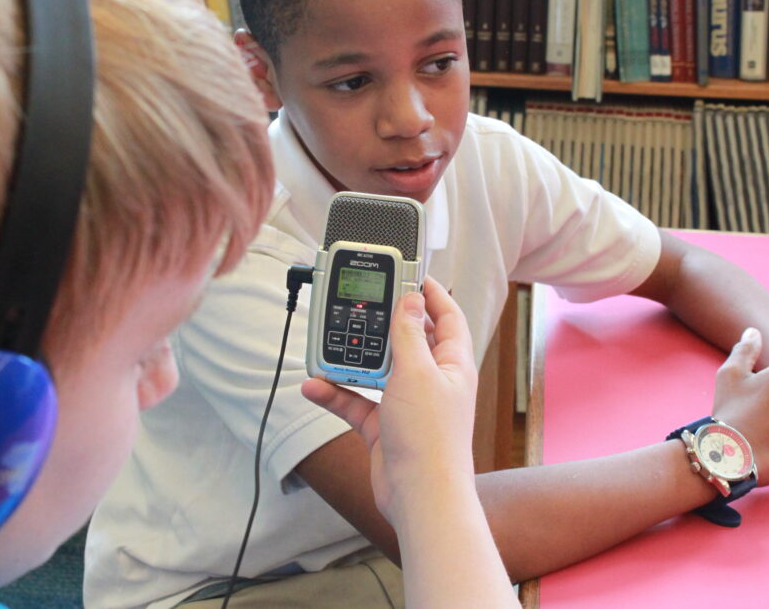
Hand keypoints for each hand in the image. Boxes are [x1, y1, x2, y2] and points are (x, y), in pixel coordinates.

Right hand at [301, 276, 479, 523]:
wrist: (420, 496)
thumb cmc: (430, 438)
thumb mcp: (416, 372)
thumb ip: (409, 334)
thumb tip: (410, 300)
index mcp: (452, 364)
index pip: (447, 316)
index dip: (431, 292)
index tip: (408, 273)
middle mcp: (433, 381)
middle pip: (409, 340)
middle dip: (383, 324)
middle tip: (359, 303)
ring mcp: (410, 404)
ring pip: (378, 371)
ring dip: (353, 360)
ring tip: (331, 344)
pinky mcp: (387, 427)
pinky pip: (358, 401)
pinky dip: (337, 394)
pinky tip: (315, 386)